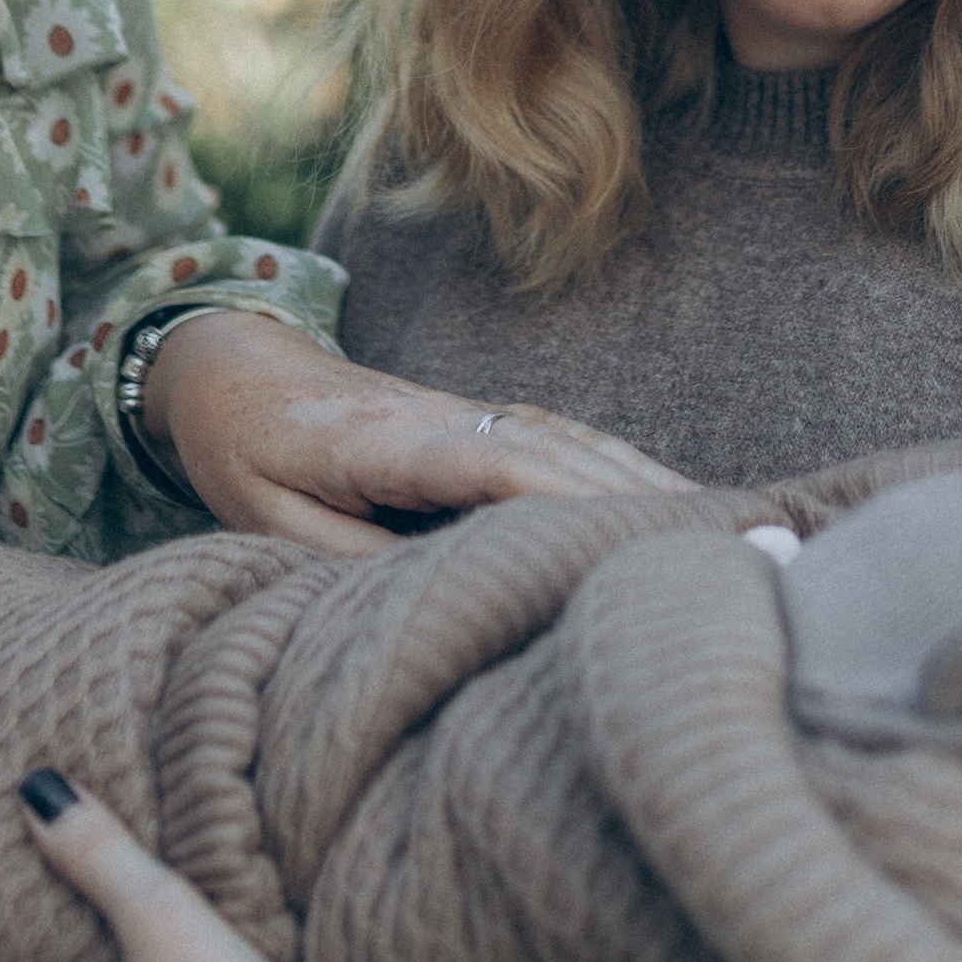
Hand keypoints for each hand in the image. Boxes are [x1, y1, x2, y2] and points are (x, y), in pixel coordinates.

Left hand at [143, 315, 688, 556]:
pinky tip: (675, 503)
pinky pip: (567, 443)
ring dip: (647, 483)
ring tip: (724, 530)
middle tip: (718, 545)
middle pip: (554, 452)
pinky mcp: (484, 420)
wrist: (236, 366)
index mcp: (383, 441)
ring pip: (574, 443)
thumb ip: (342, 557)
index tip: (629, 532)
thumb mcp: (264, 517)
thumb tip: (430, 594)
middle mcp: (445, 415)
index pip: (487, 466)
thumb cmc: (246, 451)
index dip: (561, 497)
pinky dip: (627, 470)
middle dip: (635, 498)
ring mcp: (472, 411)